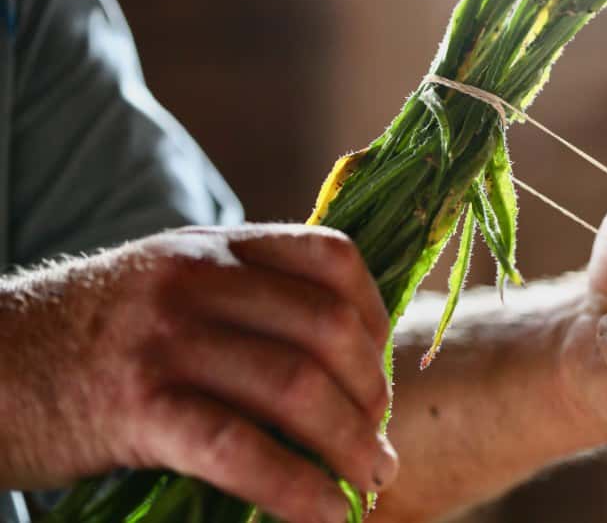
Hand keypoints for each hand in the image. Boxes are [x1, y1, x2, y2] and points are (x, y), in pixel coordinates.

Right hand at [0, 224, 395, 522]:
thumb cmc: (87, 337)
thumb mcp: (168, 286)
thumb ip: (243, 298)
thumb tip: (336, 355)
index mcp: (216, 246)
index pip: (333, 257)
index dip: (377, 317)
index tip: (383, 370)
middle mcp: (197, 279)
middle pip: (328, 327)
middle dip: (373, 393)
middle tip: (380, 441)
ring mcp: (166, 338)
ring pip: (295, 387)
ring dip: (351, 445)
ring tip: (371, 482)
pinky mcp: (136, 406)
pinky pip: (240, 448)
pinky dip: (296, 487)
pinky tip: (326, 516)